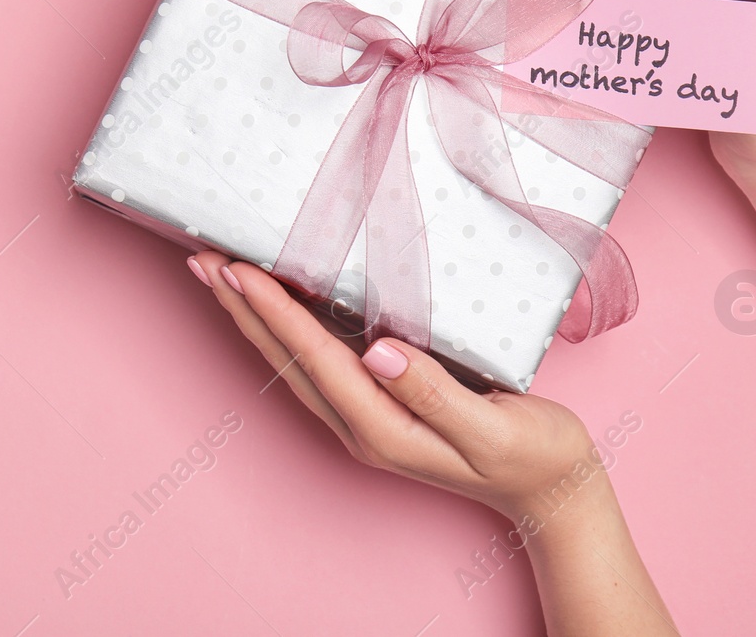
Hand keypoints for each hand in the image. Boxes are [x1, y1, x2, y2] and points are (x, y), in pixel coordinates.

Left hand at [186, 251, 609, 522]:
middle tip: (201, 261)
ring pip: (293, 363)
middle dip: (241, 309)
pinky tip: (275, 306)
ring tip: (219, 277)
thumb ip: (434, 392)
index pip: (315, 358)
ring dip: (253, 318)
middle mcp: (361, 427)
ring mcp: (365, 421)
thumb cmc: (536, 457)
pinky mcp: (377, 409)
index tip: (238, 270)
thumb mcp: (494, 429)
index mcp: (383, 430)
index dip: (274, 311)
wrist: (554, 493)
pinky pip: (316, 364)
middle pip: (285, 360)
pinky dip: (285, 329)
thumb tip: (378, 352)